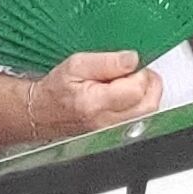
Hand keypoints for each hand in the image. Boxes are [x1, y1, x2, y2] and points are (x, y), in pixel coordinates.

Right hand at [28, 50, 162, 142]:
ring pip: (148, 113)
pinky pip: (140, 118)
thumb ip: (107, 61)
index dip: (139, 72)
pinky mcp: (116, 134)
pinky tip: (125, 95)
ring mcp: (113, 131)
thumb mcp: (76, 64)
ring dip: (146, 94)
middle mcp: (106, 122)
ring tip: (128, 82)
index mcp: (95, 103)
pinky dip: (140, 104)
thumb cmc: (56, 89)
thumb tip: (133, 59)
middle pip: (149, 104)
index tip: (128, 64)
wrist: (43, 112)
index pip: (136, 89)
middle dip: (149, 83)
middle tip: (135, 72)